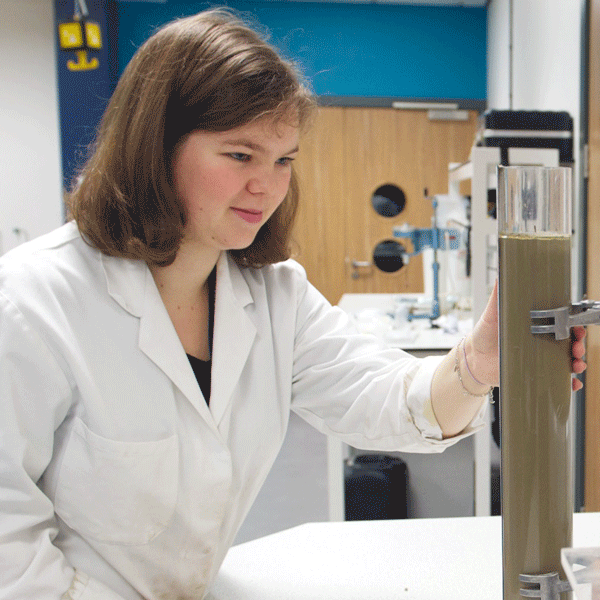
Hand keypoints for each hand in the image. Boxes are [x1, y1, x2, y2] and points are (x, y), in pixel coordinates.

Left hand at [468, 282, 586, 390]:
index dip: (573, 324)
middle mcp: (541, 341)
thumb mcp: (491, 314)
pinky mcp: (534, 373)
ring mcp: (539, 358)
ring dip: (577, 363)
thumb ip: (497, 296)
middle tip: (576, 347)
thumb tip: (500, 275)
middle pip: (568, 341)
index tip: (577, 327)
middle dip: (578, 344)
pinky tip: (572, 384)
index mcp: (534, 325)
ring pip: (566, 360)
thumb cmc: (484, 333)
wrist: (473, 358)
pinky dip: (568, 383)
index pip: (561, 322)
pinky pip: (556, 379)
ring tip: (576, 365)